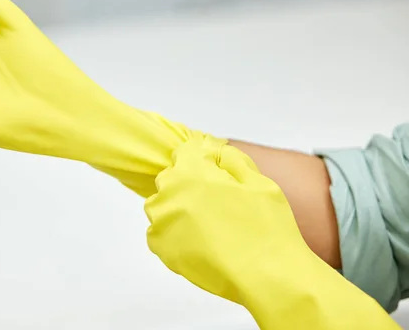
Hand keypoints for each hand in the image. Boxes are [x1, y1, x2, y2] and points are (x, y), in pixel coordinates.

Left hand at [144, 134, 310, 303]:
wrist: (267, 275)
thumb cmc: (267, 226)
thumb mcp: (258, 181)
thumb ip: (231, 159)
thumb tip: (214, 149)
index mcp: (192, 171)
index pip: (185, 152)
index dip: (200, 160)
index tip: (212, 173)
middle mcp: (170, 192)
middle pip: (171, 179)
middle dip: (187, 185)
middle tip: (215, 204)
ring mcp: (162, 220)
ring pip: (161, 205)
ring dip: (177, 209)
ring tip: (207, 226)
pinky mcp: (161, 247)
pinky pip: (158, 232)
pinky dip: (172, 234)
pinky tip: (197, 242)